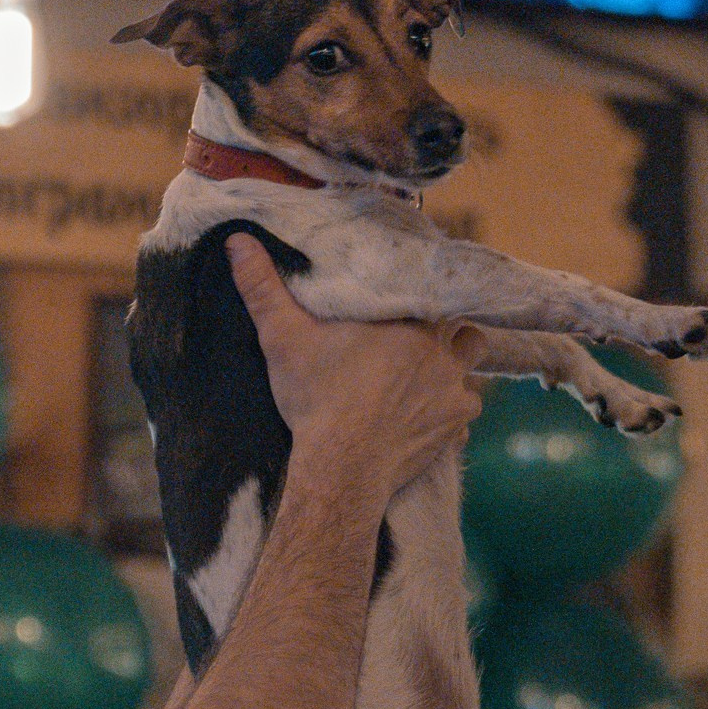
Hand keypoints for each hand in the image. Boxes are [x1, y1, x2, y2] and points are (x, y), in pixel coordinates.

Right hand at [228, 235, 483, 507]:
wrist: (341, 467)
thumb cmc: (315, 400)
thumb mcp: (283, 339)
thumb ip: (264, 288)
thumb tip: (237, 241)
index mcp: (410, 320)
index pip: (434, 294)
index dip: (425, 300)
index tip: (410, 306)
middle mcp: (442, 352)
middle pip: (462, 332)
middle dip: (446, 335)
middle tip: (418, 344)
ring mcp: (454, 393)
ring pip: (470, 373)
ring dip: (454, 374)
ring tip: (426, 380)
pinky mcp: (455, 430)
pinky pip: (464, 418)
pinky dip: (448, 418)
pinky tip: (425, 420)